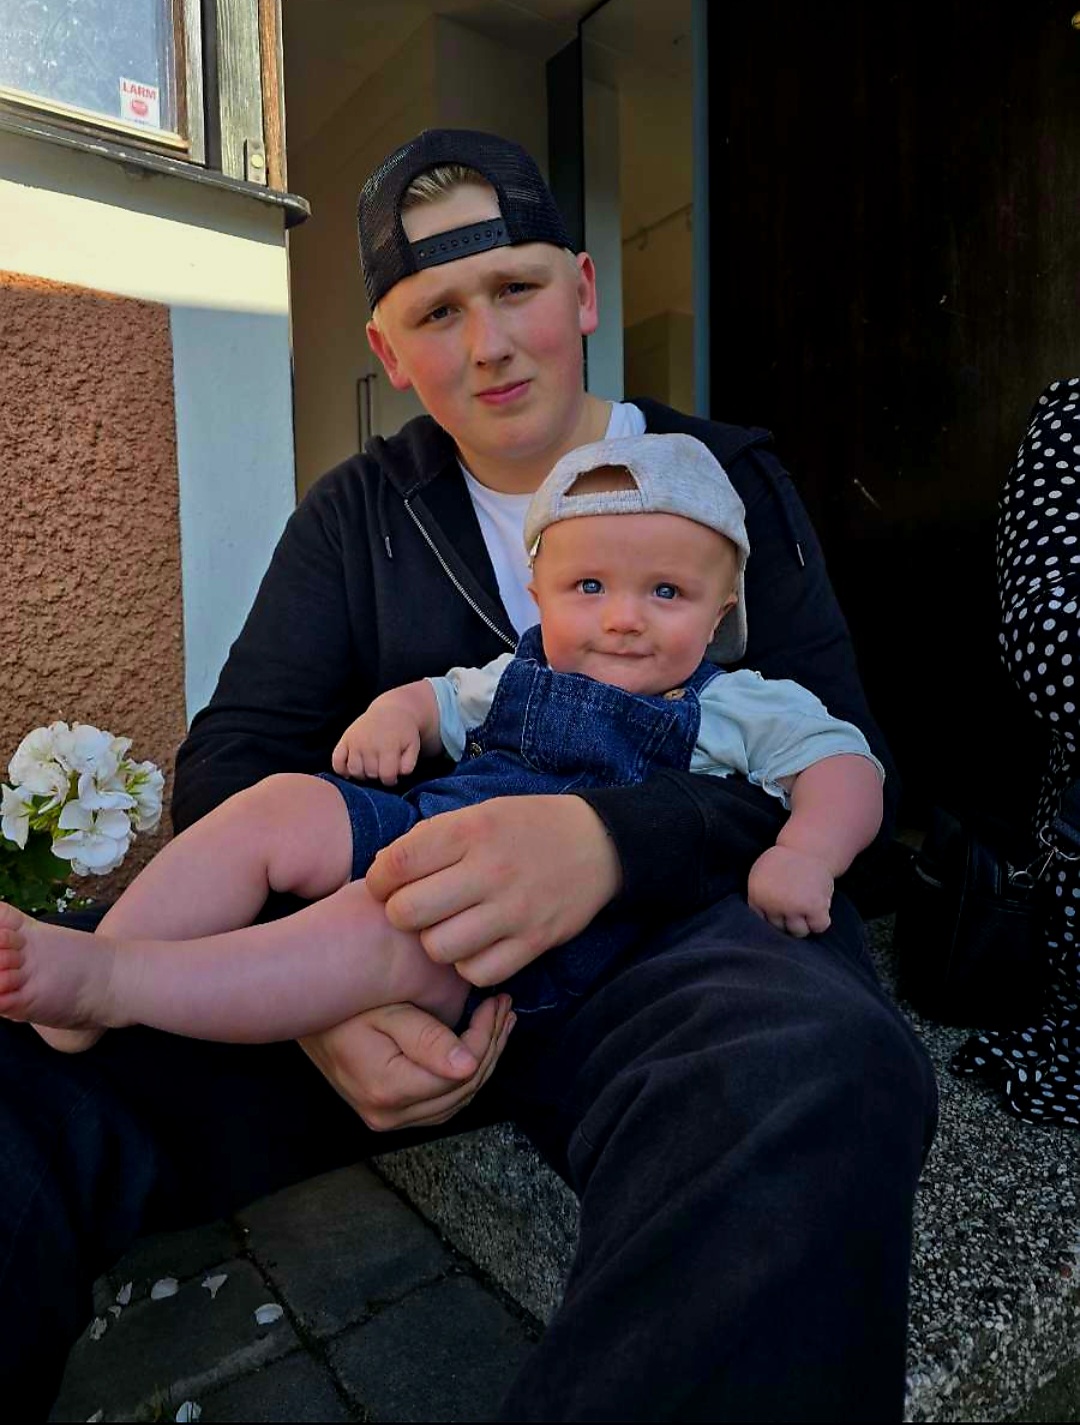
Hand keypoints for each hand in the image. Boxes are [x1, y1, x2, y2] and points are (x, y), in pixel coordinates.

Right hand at [299, 994, 513, 1130]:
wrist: (300, 1013)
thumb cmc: (341, 1004)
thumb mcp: (385, 1011)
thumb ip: (427, 1038)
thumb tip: (468, 1065)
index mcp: (389, 1089)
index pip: (460, 1070)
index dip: (486, 1035)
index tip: (496, 1001)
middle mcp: (388, 1115)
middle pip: (463, 1089)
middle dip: (491, 1045)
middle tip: (504, 1007)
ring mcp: (386, 1118)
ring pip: (455, 1100)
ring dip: (482, 1061)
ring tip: (497, 1023)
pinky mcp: (386, 1112)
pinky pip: (439, 1103)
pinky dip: (462, 1077)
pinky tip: (474, 1047)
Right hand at [332, 705, 420, 784]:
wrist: (391, 711)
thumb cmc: (403, 733)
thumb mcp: (413, 746)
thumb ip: (409, 764)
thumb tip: (397, 774)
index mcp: (388, 745)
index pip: (386, 776)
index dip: (391, 780)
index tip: (393, 775)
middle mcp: (369, 743)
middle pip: (371, 774)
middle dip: (378, 775)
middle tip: (382, 767)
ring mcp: (355, 741)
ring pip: (354, 771)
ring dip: (362, 774)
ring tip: (370, 768)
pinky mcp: (345, 739)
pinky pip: (337, 761)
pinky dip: (341, 770)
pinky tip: (350, 771)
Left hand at [365, 795, 621, 986]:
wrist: (598, 843)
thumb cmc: (526, 827)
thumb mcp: (480, 813)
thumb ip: (432, 838)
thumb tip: (383, 870)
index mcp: (471, 830)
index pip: (397, 864)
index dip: (378, 880)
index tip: (384, 884)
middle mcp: (490, 870)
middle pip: (408, 913)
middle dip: (400, 913)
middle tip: (414, 908)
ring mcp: (514, 910)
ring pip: (438, 949)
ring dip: (433, 941)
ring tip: (446, 926)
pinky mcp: (534, 942)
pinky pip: (477, 972)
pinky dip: (467, 964)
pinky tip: (474, 945)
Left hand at [746, 844, 834, 937]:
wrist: (808, 847)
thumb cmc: (786, 863)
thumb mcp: (762, 875)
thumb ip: (760, 898)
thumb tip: (762, 928)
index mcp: (757, 896)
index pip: (763, 922)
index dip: (775, 916)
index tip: (782, 905)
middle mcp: (773, 903)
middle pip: (781, 929)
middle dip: (790, 919)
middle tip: (797, 901)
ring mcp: (793, 906)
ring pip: (799, 932)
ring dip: (805, 922)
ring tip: (808, 905)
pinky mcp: (814, 906)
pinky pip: (819, 927)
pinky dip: (821, 921)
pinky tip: (820, 907)